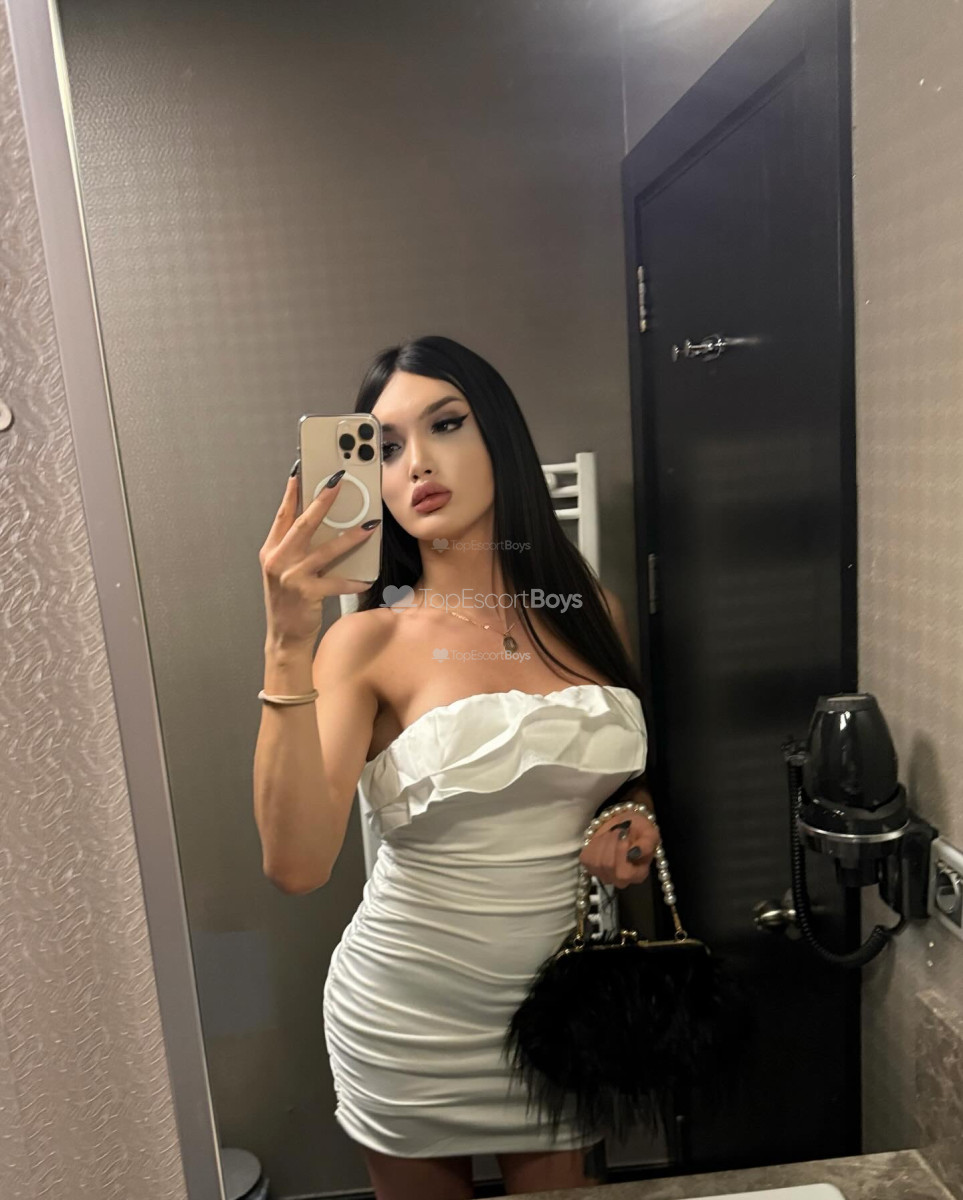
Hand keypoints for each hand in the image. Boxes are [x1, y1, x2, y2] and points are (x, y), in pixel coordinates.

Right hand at [259, 468, 378, 648]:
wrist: (285, 635)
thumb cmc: (290, 600)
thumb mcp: (285, 569)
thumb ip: (297, 547)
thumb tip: (325, 521)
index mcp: (271, 550)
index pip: (282, 515)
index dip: (292, 492)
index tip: (301, 470)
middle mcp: (277, 560)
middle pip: (303, 524)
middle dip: (322, 500)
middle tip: (338, 482)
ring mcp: (290, 577)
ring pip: (325, 550)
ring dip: (350, 536)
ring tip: (369, 525)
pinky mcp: (306, 593)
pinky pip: (336, 582)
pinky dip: (352, 580)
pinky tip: (366, 579)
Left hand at [579, 786, 659, 888]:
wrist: (624, 824)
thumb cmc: (639, 830)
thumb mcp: (649, 834)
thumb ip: (646, 845)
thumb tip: (633, 854)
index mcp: (638, 875)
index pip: (624, 874)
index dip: (621, 853)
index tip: (625, 835)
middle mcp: (620, 880)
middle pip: (608, 866)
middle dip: (612, 842)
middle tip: (618, 831)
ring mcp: (604, 875)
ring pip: (597, 862)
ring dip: (603, 841)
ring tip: (612, 834)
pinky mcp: (590, 866)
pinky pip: (587, 858)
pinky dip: (594, 844)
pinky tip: (603, 840)